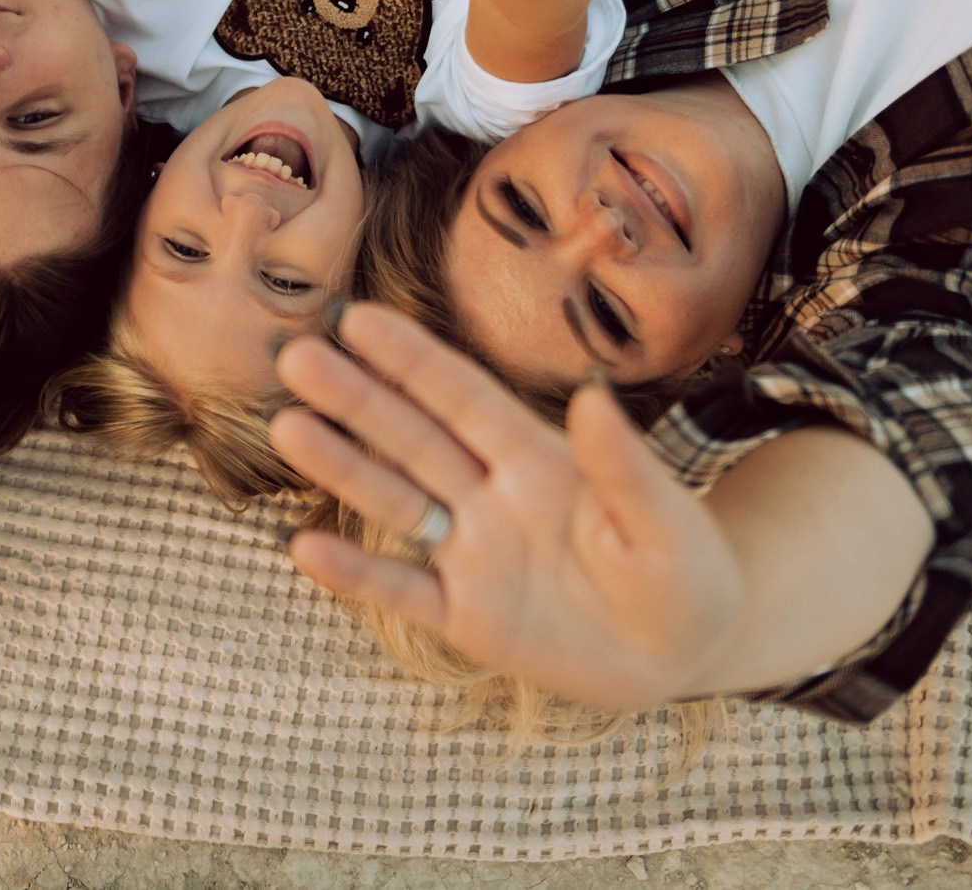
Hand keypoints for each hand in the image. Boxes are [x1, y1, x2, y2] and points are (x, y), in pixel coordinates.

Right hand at [271, 306, 742, 712]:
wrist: (683, 652)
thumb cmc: (684, 572)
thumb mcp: (667, 520)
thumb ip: (622, 465)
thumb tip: (592, 396)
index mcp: (536, 455)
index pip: (463, 396)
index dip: (412, 359)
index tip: (358, 318)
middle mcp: (490, 493)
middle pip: (413, 436)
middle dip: (357, 398)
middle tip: (298, 357)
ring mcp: (472, 552)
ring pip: (396, 501)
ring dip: (343, 467)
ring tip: (287, 428)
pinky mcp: (465, 615)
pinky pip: (402, 590)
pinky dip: (356, 574)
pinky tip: (304, 550)